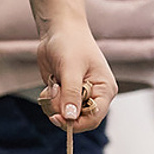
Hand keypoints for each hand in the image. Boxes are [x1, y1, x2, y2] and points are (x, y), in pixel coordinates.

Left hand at [29, 0, 115, 132]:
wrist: (58, 30)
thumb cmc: (70, 43)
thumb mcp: (71, 69)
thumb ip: (71, 94)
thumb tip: (70, 117)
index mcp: (104, 90)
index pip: (95, 118)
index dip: (77, 123)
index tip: (58, 118)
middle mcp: (94, 96)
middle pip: (78, 120)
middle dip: (62, 110)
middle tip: (54, 92)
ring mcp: (79, 97)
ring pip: (64, 115)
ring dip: (54, 104)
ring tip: (54, 84)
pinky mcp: (66, 95)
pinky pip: (55, 108)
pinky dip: (49, 99)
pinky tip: (51, 83)